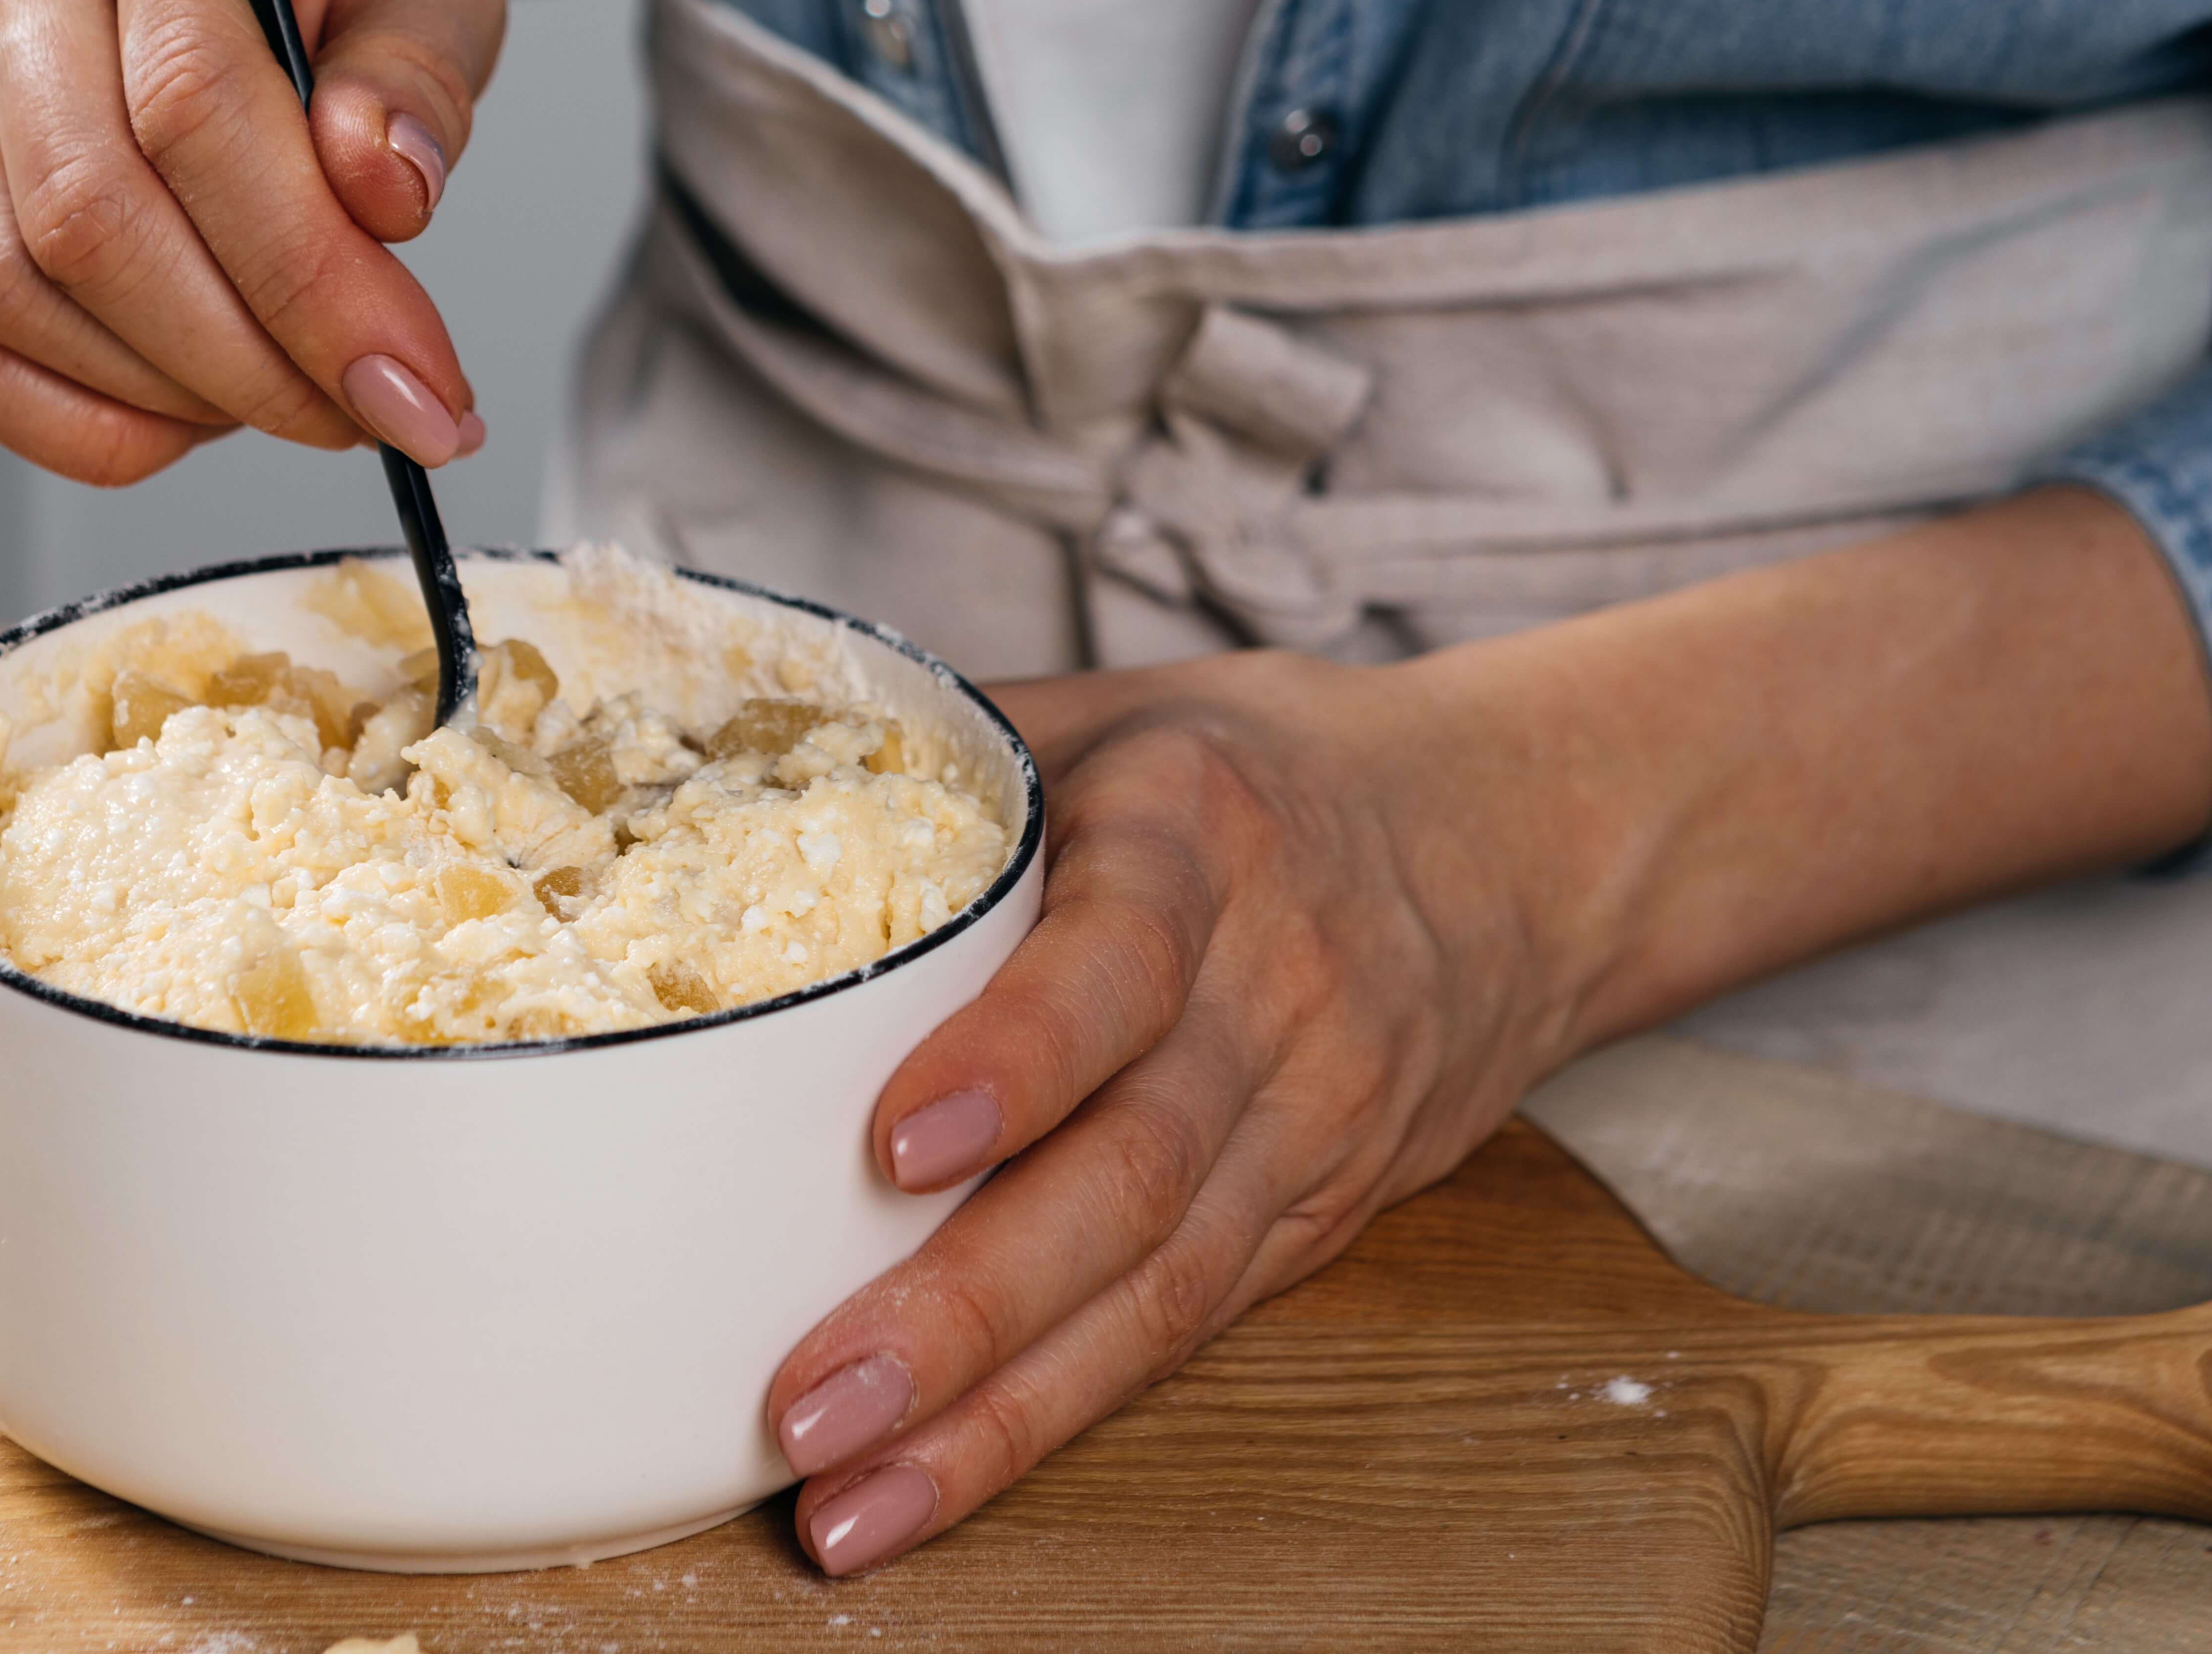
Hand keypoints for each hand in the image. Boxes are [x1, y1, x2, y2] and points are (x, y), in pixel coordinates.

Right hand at [0, 0, 507, 484]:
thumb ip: (420, 73)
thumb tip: (381, 195)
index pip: (192, 96)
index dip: (309, 272)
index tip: (417, 384)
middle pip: (83, 205)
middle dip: (245, 358)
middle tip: (369, 414)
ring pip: (4, 284)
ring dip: (163, 394)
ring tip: (292, 400)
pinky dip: (71, 416)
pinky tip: (185, 418)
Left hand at [763, 648, 1582, 1573]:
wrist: (1508, 845)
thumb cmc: (1253, 774)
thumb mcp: (1112, 713)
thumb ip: (940, 753)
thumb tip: (703, 764)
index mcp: (1202, 841)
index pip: (1118, 964)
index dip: (1014, 1059)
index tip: (896, 1146)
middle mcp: (1274, 995)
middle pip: (1128, 1174)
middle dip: (963, 1308)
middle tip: (811, 1399)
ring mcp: (1306, 1126)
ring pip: (1154, 1290)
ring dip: (990, 1412)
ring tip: (847, 1498)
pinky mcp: (1309, 1223)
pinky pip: (1175, 1334)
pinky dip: (1044, 1422)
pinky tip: (926, 1486)